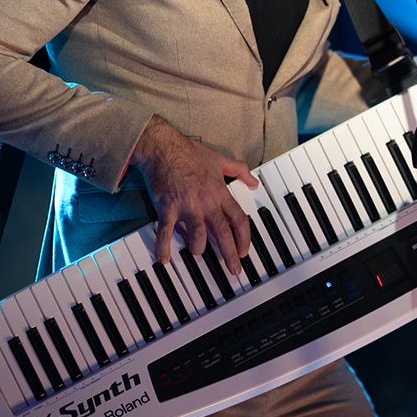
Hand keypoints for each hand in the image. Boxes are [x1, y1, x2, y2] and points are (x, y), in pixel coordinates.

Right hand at [130, 115, 258, 275]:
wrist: (163, 146)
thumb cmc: (190, 152)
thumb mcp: (220, 159)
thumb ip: (239, 170)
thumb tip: (253, 182)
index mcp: (219, 191)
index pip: (238, 218)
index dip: (244, 237)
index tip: (244, 251)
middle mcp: (206, 201)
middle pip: (223, 232)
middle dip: (230, 254)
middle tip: (234, 270)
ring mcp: (186, 205)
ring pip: (198, 235)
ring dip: (198, 248)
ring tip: (197, 253)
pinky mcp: (167, 207)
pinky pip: (166, 232)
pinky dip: (164, 247)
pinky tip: (164, 259)